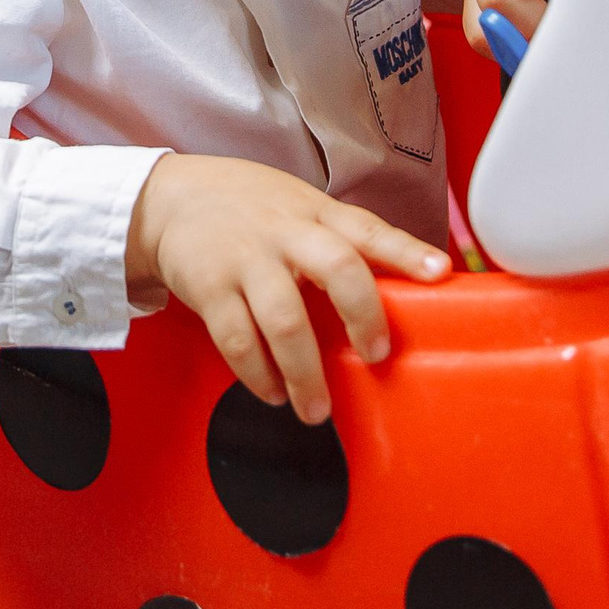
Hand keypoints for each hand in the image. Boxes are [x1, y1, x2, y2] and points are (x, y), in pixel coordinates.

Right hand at [126, 154, 449, 424]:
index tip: (440, 273)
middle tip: (376, 356)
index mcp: (317, 213)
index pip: (370, 229)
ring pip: (284, 320)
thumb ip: (341, 239)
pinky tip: (272, 392)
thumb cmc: (250, 209)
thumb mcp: (300, 207)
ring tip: (315, 409)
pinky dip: (257, 374)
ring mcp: (246, 260)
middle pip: (337, 269)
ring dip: (304, 372)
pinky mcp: (209, 287)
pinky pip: (237, 340)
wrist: (169, 199)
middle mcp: (286, 233)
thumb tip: (403, 280)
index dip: (407, 251)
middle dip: (362, 317)